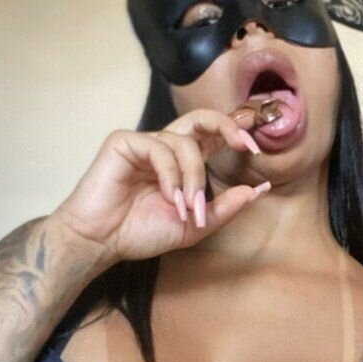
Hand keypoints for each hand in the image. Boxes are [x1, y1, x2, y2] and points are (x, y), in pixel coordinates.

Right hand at [52, 109, 268, 265]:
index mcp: (184, 162)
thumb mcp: (195, 225)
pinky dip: (170, 175)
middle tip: (244, 145)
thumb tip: (260, 189)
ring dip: (193, 178)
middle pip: (202, 118)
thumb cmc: (142, 232)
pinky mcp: (124, 142)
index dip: (236, 133)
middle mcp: (166, 147)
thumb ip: (226, 208)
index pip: (213, 136)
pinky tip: (167, 196)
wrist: (102, 242)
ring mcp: (145, 142)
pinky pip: (159, 148)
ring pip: (184, 143)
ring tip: (184, 207)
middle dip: (227, 127)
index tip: (256, 150)